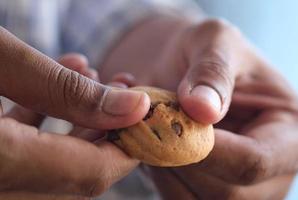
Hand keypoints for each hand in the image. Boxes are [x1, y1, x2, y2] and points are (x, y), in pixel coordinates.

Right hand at [0, 27, 149, 196]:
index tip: (146, 113)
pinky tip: (52, 84)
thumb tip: (135, 108)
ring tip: (88, 76)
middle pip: (77, 175)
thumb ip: (66, 90)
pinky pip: (26, 152)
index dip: (130, 146)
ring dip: (79, 121)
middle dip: (107, 130)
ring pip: (53, 164)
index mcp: (0, 164)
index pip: (90, 175)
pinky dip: (45, 122)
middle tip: (120, 90)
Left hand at [100, 17, 297, 198]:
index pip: (254, 160)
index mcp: (296, 135)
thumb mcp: (217, 41)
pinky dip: (160, 175)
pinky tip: (157, 144)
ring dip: (164, 166)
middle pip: (225, 191)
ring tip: (156, 127)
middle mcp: (276, 173)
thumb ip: (212, 70)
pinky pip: (181, 199)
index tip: (169, 125)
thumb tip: (203, 109)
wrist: (193, 70)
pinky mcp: (217, 195)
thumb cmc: (213, 54)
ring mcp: (249, 191)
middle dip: (179, 158)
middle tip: (152, 121)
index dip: (206, 150)